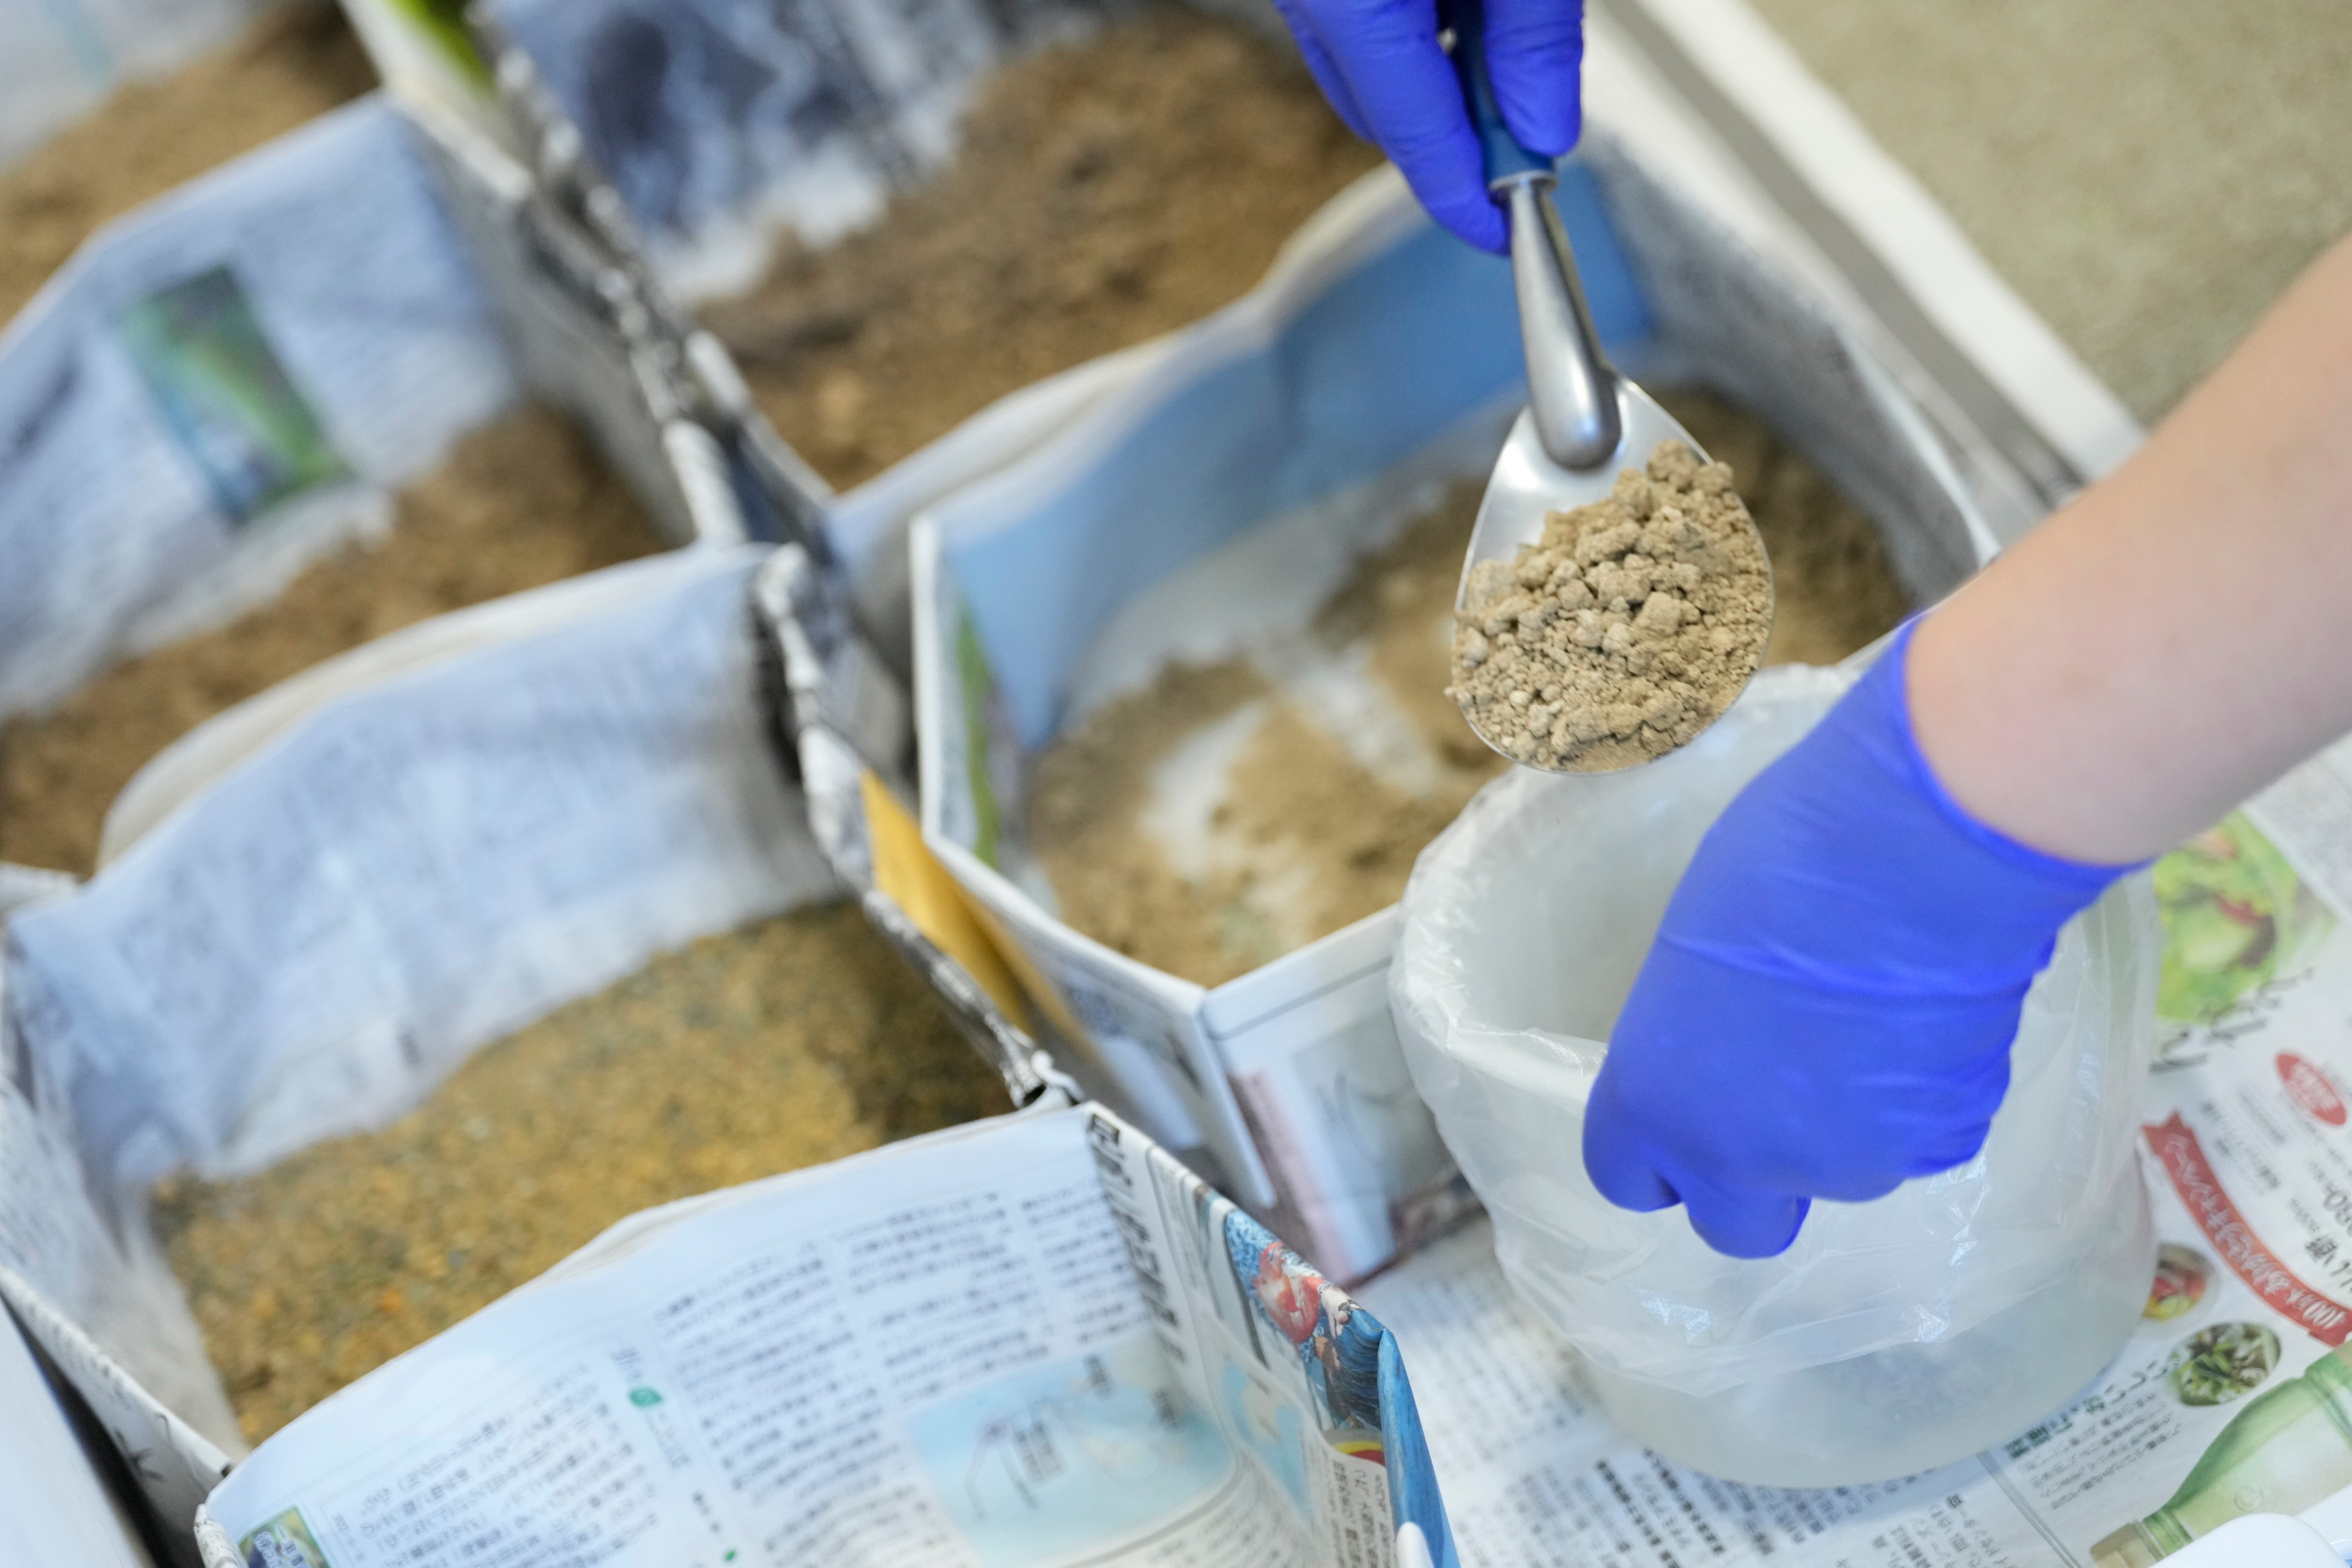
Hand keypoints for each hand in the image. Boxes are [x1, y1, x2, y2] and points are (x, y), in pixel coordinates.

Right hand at [1270, 0, 1584, 251]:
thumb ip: (1533, 39)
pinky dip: (1413, 31)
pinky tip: (1465, 3)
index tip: (1507, 233)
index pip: (1415, 135)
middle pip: (1384, 114)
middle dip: (1460, 134)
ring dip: (1437, 77)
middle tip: (1531, 125)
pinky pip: (1356, 22)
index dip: (1467, 198)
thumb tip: (1543, 130)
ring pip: (1368, 68)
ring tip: (1504, 26)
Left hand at [1582, 620, 2130, 1257]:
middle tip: (1784, 1105)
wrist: (1916, 858)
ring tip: (1870, 1022)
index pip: (1628, 1178)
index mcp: (1656, 1100)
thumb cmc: (1783, 864)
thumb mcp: (1693, 951)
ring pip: (1841, 1175)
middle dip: (1757, 1186)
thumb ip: (1698, 1035)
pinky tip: (1926, 1020)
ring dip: (1849, 1126)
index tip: (1685, 1121)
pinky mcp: (1938, 1142)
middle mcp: (1742, 1157)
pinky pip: (1919, 1139)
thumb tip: (1731, 1048)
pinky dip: (1919, 1098)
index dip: (1658, 1159)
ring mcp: (1847, 1163)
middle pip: (1738, 1225)